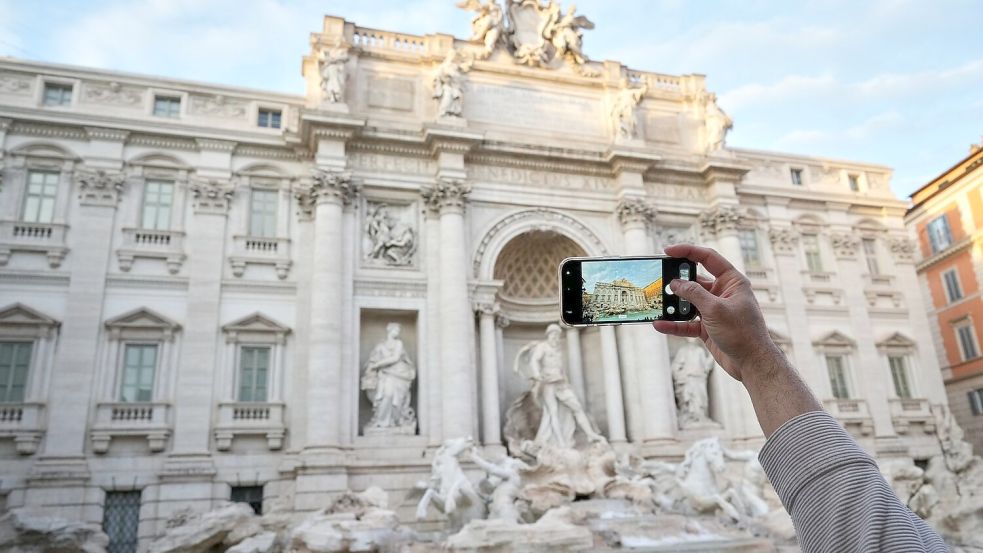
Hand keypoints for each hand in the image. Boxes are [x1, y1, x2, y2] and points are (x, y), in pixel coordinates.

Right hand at [652, 243, 780, 382]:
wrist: (751, 364)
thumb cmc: (743, 333)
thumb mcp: (715, 309)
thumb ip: (693, 293)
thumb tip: (675, 283)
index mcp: (731, 282)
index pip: (708, 258)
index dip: (688, 251)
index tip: (667, 251)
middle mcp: (722, 293)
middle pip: (694, 280)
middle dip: (676, 281)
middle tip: (659, 279)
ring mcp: (714, 310)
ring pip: (688, 302)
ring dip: (673, 305)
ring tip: (657, 304)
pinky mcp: (707, 327)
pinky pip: (686, 322)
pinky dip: (674, 324)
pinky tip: (660, 324)